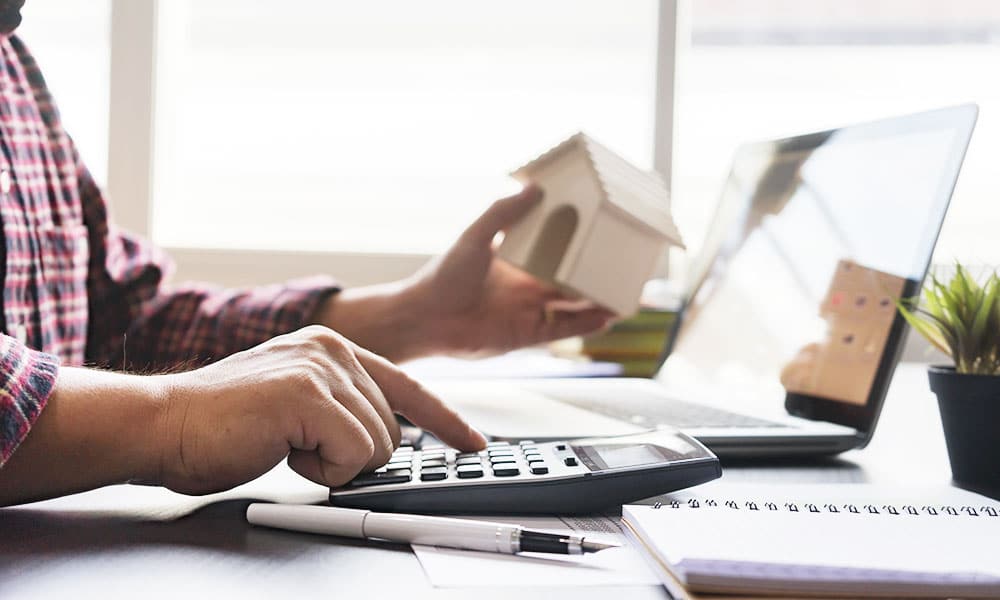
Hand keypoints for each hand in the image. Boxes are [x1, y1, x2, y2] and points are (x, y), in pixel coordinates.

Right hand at [0, 326, 485, 504]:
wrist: (162, 425)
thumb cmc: (220, 425)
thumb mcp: (296, 406)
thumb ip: (342, 409)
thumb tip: (388, 439)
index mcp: (331, 347)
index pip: (407, 387)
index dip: (445, 420)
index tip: (472, 443)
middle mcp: (331, 349)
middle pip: (394, 430)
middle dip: (352, 456)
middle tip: (298, 449)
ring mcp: (321, 368)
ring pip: (378, 446)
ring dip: (332, 464)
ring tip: (282, 444)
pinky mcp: (308, 395)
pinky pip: (354, 456)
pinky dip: (321, 470)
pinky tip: (283, 450)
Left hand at [320, 186, 615, 360]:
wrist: (423, 318)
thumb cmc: (443, 275)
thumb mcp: (475, 236)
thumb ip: (503, 213)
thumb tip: (535, 187)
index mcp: (515, 263)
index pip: (553, 252)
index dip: (576, 246)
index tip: (598, 234)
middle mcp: (524, 288)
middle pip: (569, 282)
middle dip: (594, 276)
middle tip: (621, 266)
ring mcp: (526, 312)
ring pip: (572, 308)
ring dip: (597, 302)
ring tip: (624, 294)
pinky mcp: (525, 336)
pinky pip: (562, 330)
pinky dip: (585, 325)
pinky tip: (606, 317)